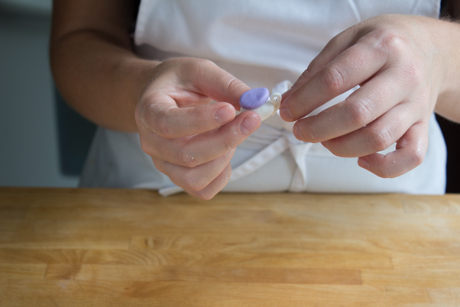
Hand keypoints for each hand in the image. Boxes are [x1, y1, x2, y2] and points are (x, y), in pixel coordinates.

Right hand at [135, 58, 260, 198]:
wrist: (163, 97)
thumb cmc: (179, 82)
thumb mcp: (199, 71)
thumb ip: (225, 84)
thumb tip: (254, 101)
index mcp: (149, 111)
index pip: (169, 124)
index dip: (201, 121)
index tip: (230, 110)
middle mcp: (151, 142)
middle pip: (186, 155)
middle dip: (225, 139)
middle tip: (251, 118)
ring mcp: (164, 163)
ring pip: (194, 178)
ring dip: (223, 158)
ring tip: (233, 133)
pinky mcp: (178, 176)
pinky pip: (202, 190)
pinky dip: (221, 175)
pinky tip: (226, 153)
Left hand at [280, 15, 452, 177]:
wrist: (428, 49)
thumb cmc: (381, 45)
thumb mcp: (346, 42)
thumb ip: (315, 72)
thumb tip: (287, 102)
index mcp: (381, 47)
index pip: (334, 80)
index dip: (304, 100)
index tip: (287, 111)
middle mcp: (404, 76)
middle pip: (356, 113)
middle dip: (318, 128)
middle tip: (299, 130)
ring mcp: (417, 104)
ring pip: (378, 138)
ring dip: (341, 147)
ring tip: (324, 140)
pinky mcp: (423, 126)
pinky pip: (410, 157)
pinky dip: (383, 167)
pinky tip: (361, 159)